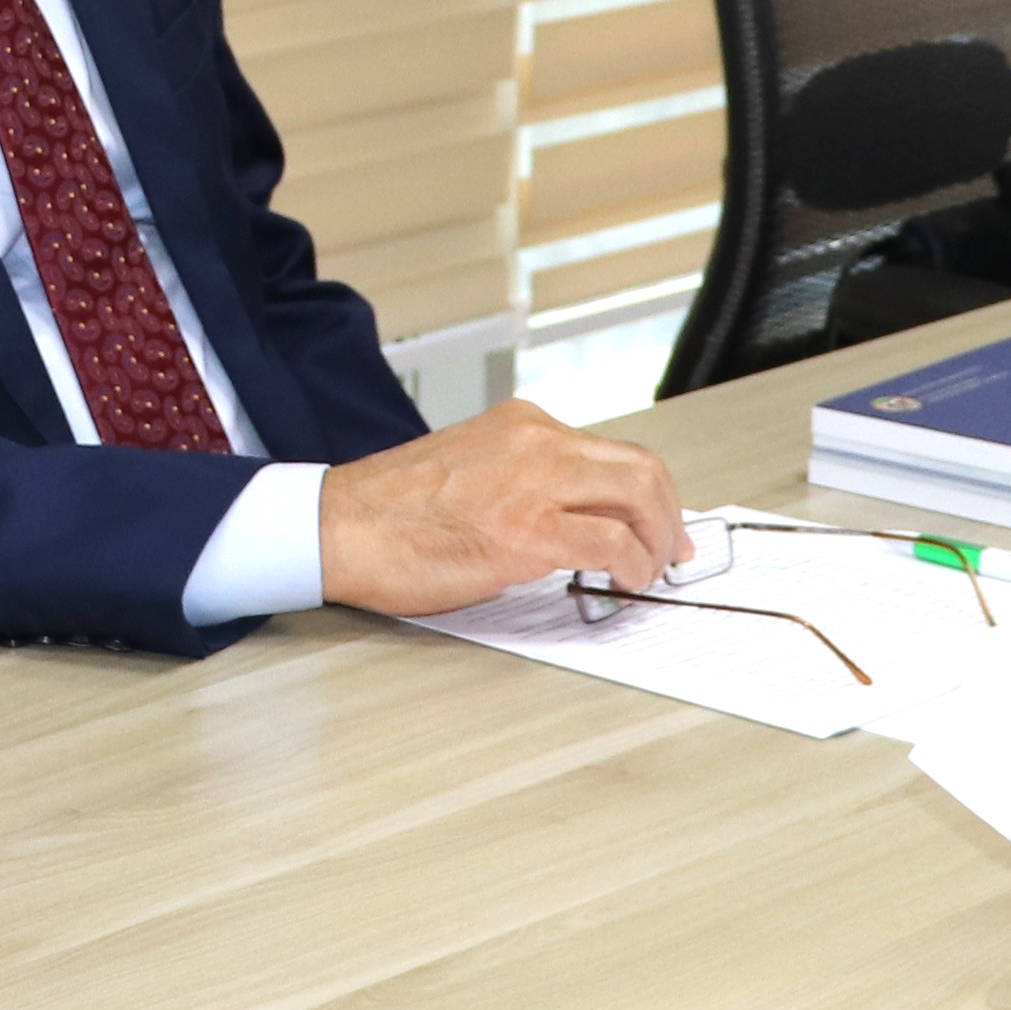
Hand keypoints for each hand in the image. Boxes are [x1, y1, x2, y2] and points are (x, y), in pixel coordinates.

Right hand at [319, 400, 688, 615]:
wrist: (339, 526)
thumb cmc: (389, 510)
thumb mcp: (469, 467)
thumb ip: (522, 480)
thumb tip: (571, 522)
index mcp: (521, 425)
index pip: (611, 450)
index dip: (649, 492)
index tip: (657, 523)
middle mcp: (535, 443)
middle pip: (641, 468)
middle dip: (669, 515)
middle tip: (670, 551)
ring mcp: (534, 484)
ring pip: (639, 496)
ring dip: (657, 542)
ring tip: (648, 573)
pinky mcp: (526, 533)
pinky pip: (611, 543)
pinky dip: (631, 566)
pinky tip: (621, 584)